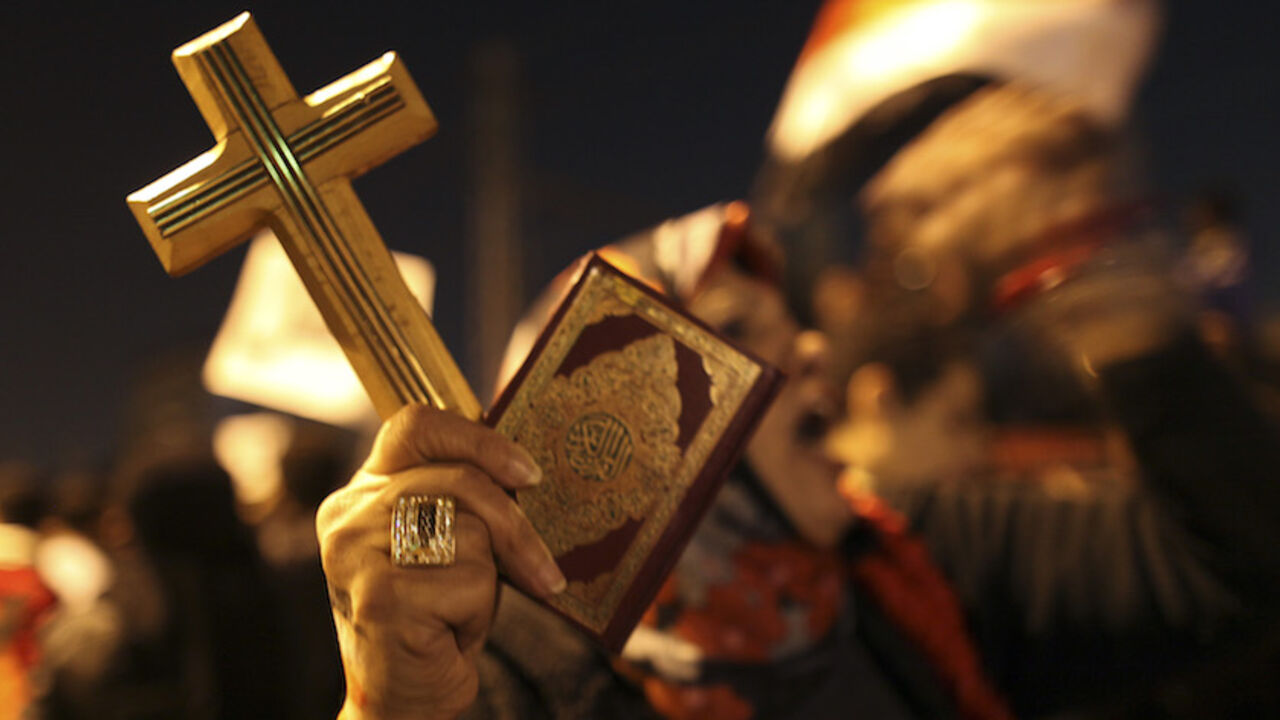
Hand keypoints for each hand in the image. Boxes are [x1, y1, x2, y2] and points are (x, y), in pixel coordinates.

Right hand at [317, 404, 565, 719]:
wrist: (403, 701)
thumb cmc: (437, 617)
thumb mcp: (449, 546)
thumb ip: (465, 502)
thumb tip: (530, 468)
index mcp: (363, 490)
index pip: (418, 426)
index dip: (478, 439)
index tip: (528, 472)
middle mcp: (349, 514)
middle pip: (460, 482)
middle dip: (516, 526)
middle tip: (542, 569)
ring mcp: (357, 553)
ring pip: (471, 532)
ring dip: (488, 580)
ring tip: (462, 609)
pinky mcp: (381, 595)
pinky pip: (470, 581)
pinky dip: (478, 613)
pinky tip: (450, 633)